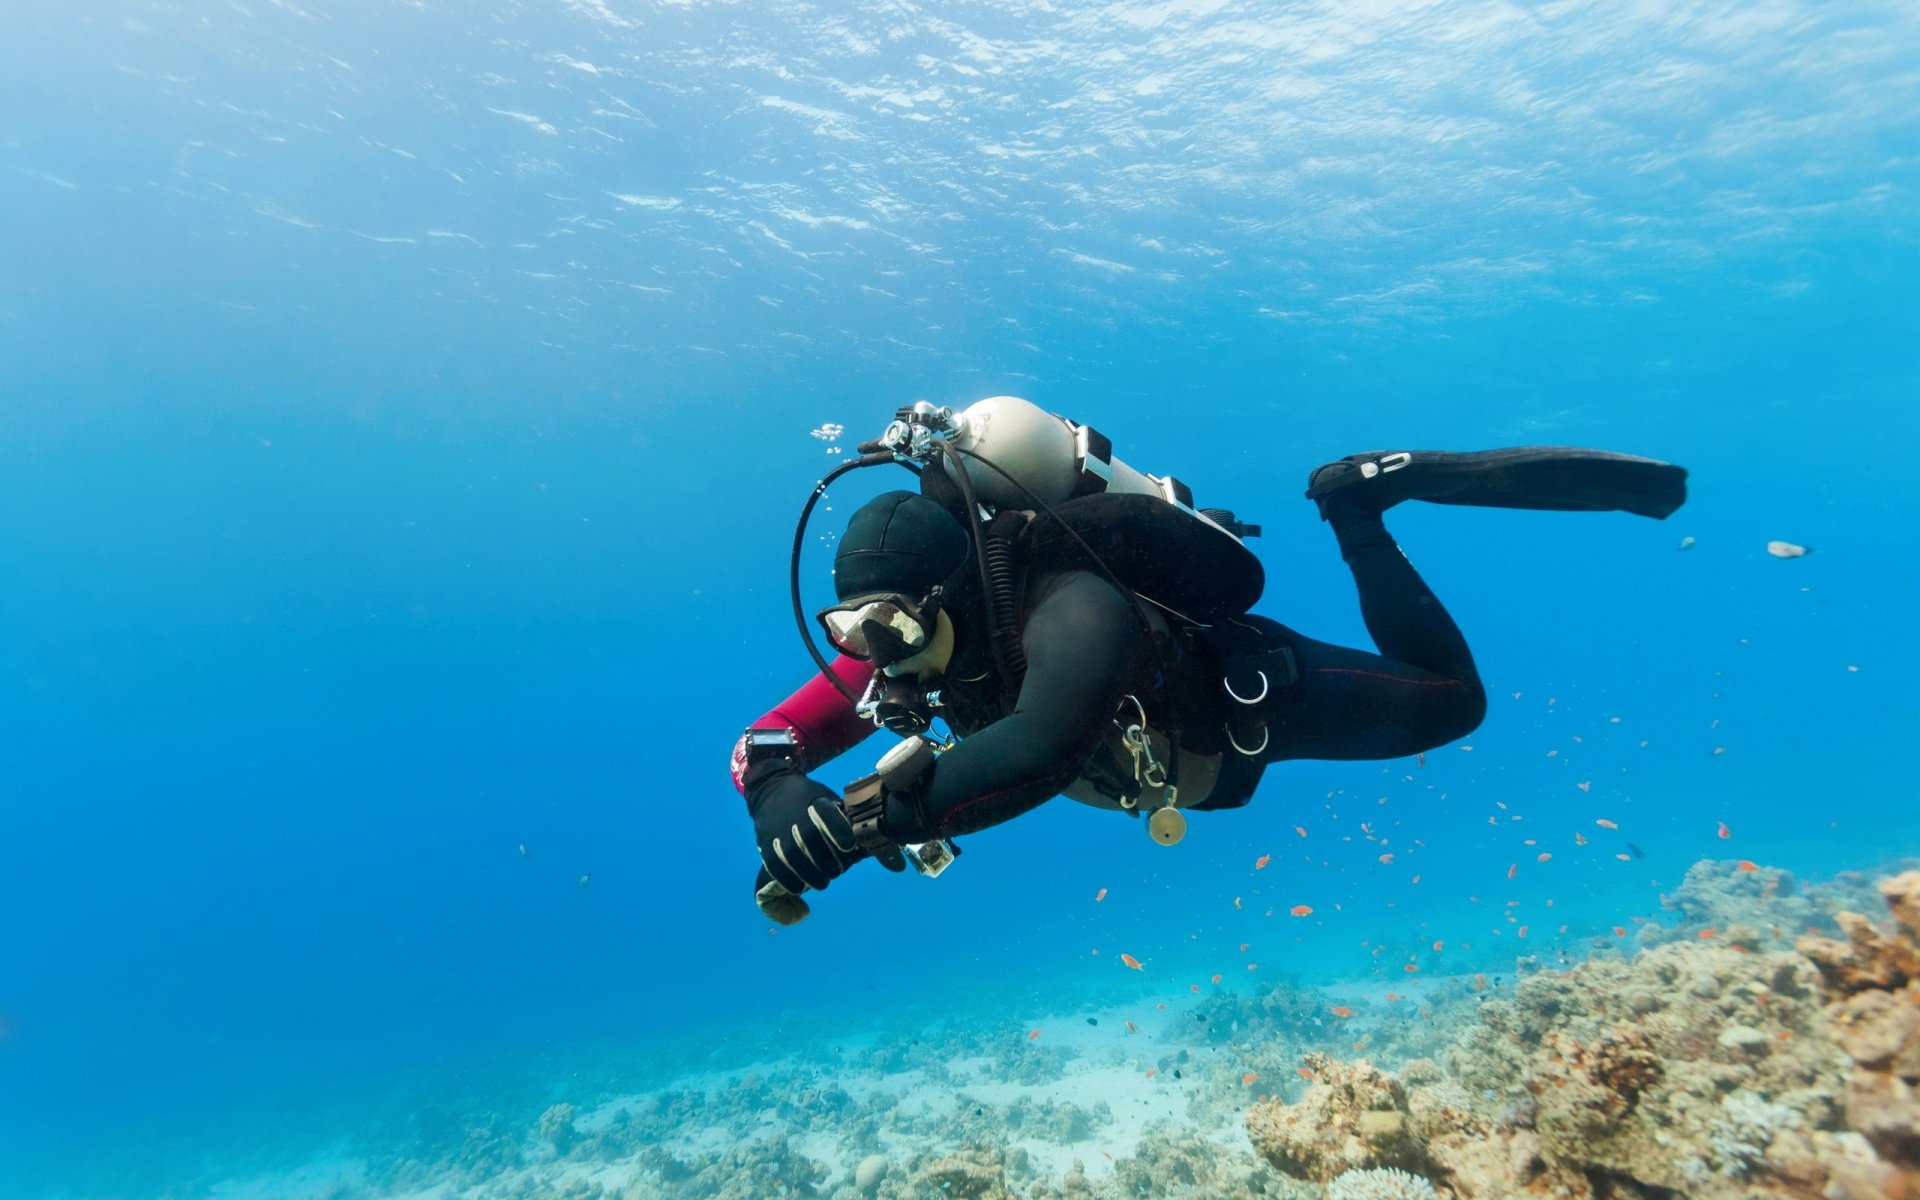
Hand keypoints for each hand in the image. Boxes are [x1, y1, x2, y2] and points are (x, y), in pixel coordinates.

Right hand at [746, 767, 861, 892]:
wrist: (772, 790)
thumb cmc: (810, 800)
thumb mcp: (827, 798)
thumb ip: (843, 817)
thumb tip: (866, 843)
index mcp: (817, 802)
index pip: (828, 816)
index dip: (840, 832)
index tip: (848, 846)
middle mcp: (796, 816)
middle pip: (812, 842)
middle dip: (827, 862)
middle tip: (836, 872)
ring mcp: (779, 831)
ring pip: (794, 858)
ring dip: (811, 875)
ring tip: (822, 883)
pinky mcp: (765, 845)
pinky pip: (776, 867)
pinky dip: (789, 880)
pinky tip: (800, 887)